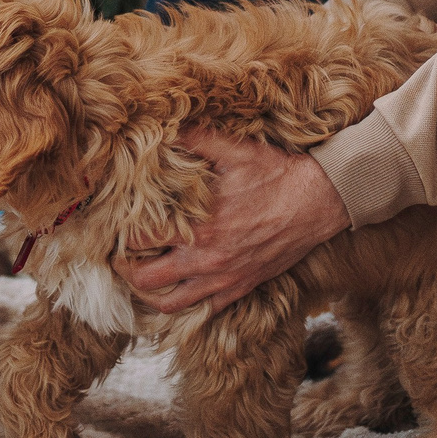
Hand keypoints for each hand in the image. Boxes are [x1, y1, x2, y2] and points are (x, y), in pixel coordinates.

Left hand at [119, 128, 350, 314]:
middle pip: (145, 279)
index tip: (117, 221)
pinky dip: (183, 305)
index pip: (140, 238)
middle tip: (120, 254)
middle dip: (126, 267)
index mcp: (200, 226)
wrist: (320, 202)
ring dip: (149, 292)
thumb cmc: (277, 175)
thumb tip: (168, 126)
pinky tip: (176, 289)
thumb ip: (196, 139)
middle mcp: (207, 259)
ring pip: (169, 304)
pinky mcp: (241, 288)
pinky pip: (202, 311)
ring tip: (141, 276)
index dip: (121, 230)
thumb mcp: (235, 150)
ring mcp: (224, 279)